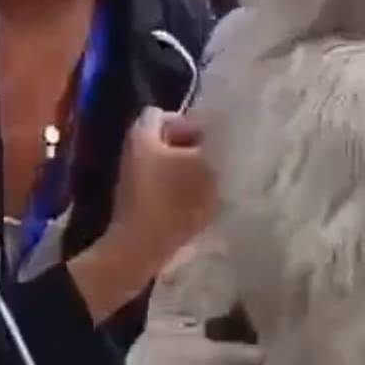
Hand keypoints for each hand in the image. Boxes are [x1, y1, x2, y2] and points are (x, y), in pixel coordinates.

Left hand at [70, 108, 216, 320]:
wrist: (140, 251)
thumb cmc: (170, 202)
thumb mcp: (201, 167)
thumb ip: (216, 147)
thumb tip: (230, 138)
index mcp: (142, 136)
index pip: (167, 114)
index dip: (192, 122)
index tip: (214, 139)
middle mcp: (135, 152)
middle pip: (171, 140)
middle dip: (196, 148)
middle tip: (221, 160)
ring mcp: (136, 180)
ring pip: (172, 165)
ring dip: (194, 171)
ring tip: (217, 183)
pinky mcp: (142, 203)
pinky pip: (169, 186)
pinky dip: (185, 191)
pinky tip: (206, 203)